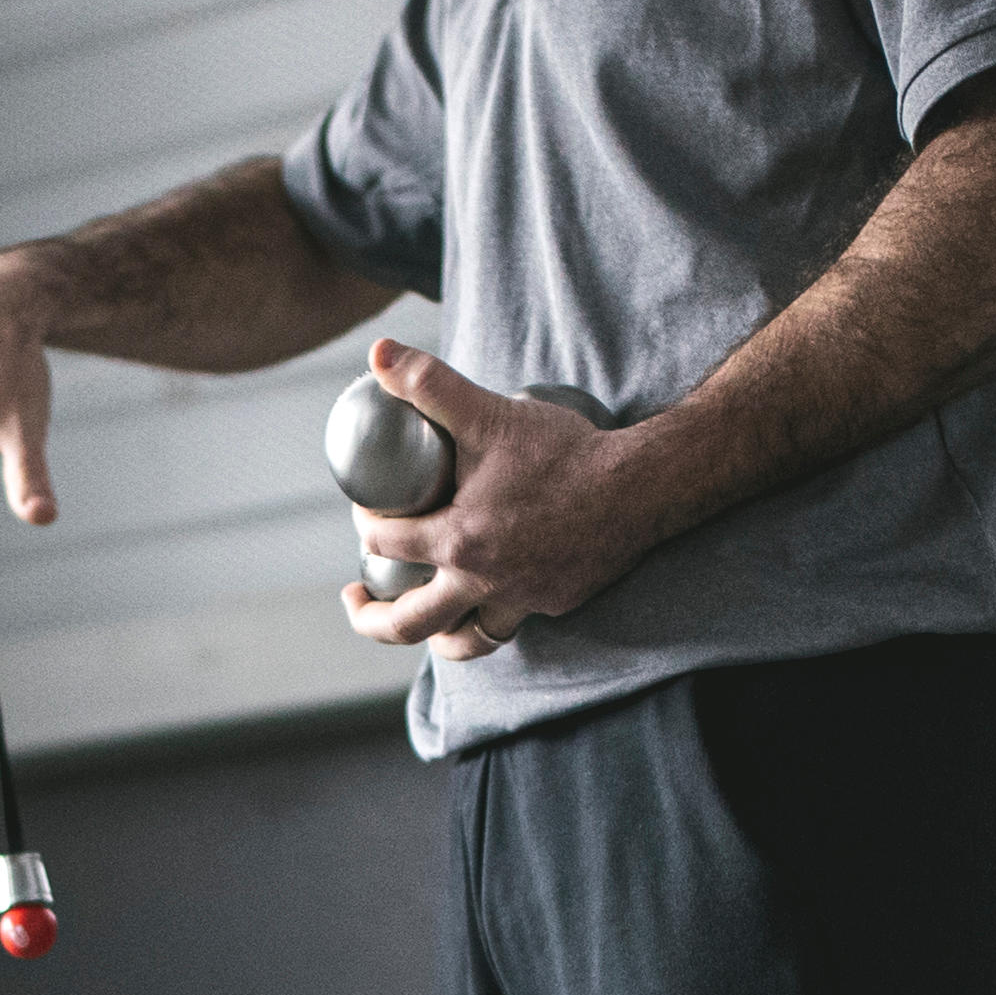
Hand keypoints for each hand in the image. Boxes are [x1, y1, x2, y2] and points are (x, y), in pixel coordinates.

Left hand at [336, 340, 663, 660]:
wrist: (640, 486)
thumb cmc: (565, 453)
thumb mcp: (490, 414)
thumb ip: (430, 385)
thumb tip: (379, 354)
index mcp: (458, 542)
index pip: (385, 544)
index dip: (365, 526)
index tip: (366, 514)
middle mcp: (484, 583)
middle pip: (408, 623)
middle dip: (370, 617)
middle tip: (355, 598)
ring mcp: (521, 600)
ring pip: (466, 641)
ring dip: (436, 636)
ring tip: (422, 620)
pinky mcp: (555, 603)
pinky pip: (513, 624)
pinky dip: (492, 619)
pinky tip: (487, 601)